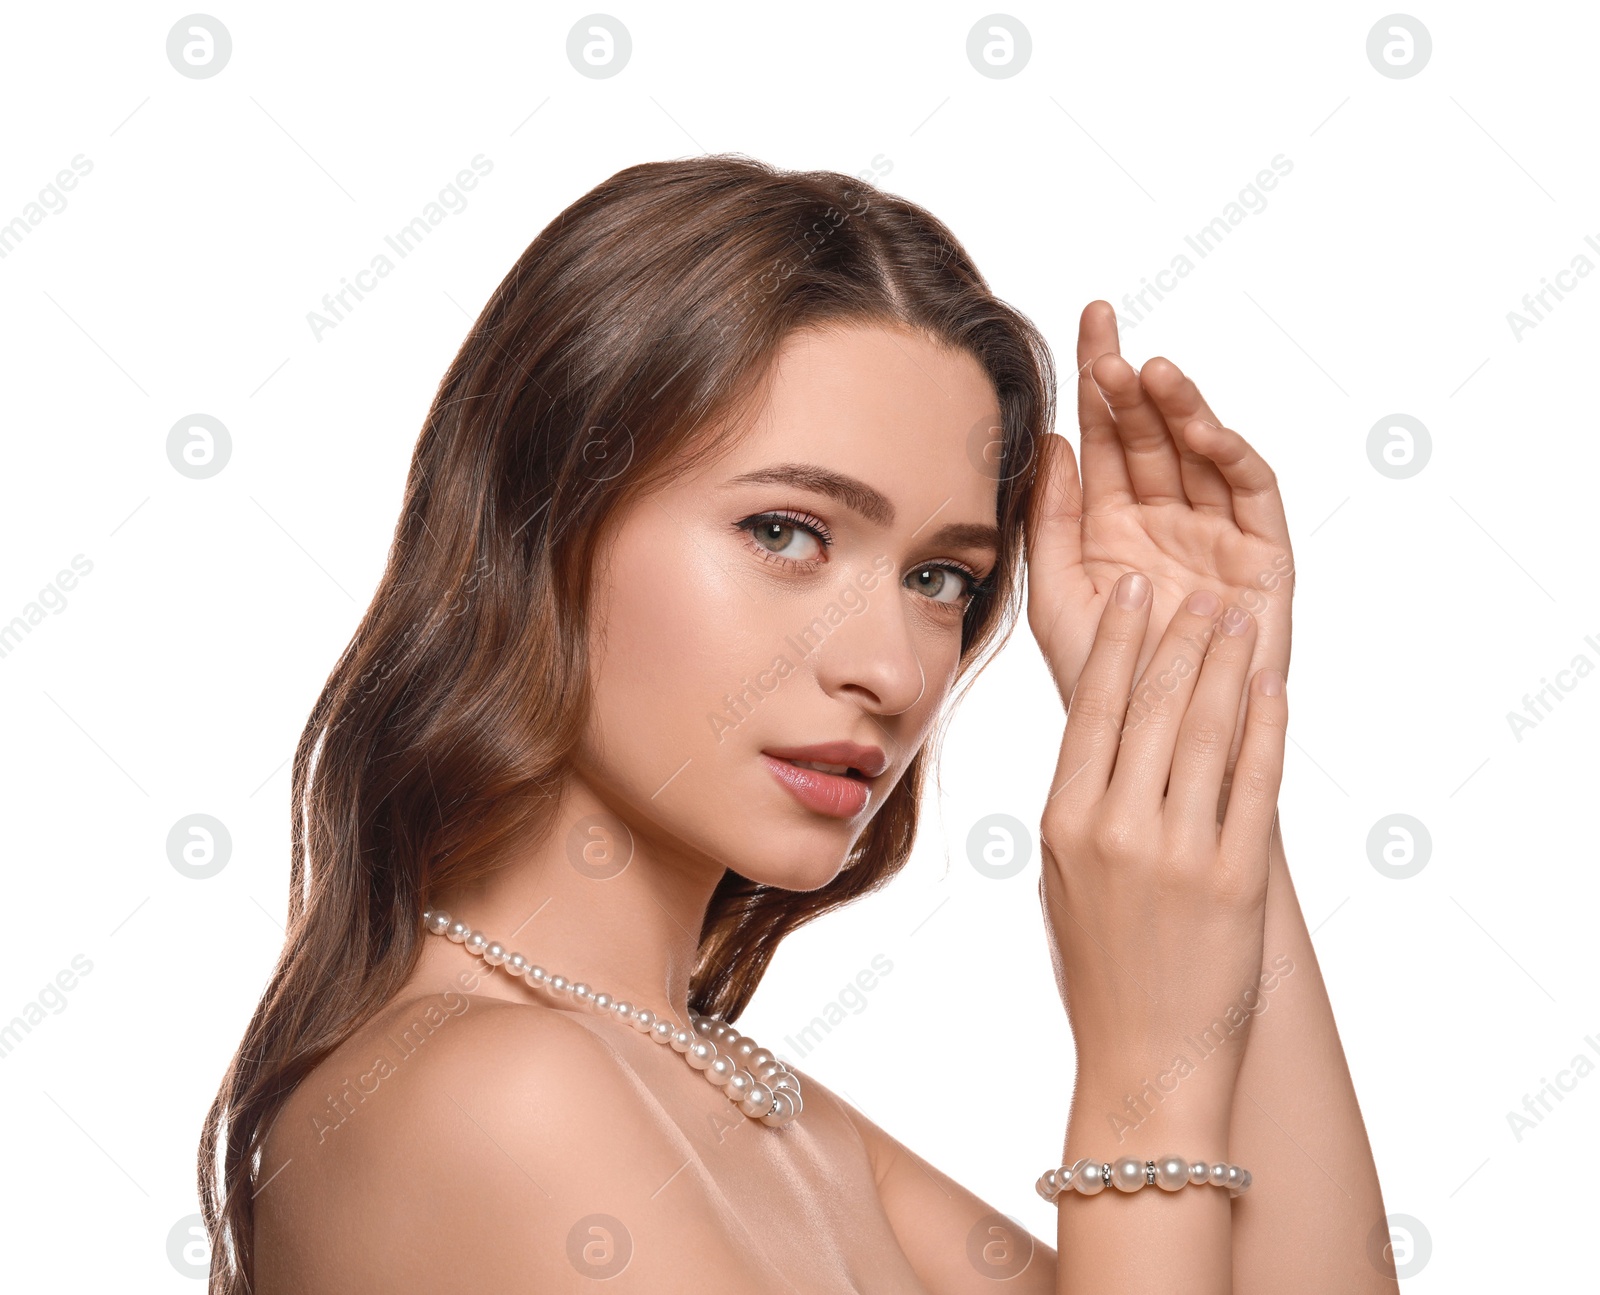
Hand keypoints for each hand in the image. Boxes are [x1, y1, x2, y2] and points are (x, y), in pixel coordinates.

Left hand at [1027, 301, 1294, 791]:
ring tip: (1150, 372)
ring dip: (1179, 408)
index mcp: (1111, 525)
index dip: (1098, 381)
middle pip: (1150, 434)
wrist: (1153, 747)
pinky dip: (1229, 454)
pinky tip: (1199, 426)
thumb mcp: (1055, 596)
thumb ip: (1050, 521)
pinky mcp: (1262, 557)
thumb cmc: (1101, 681)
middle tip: (1110, 341)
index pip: (1103, 438)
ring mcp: (1214, 534)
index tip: (1088, 322)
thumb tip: (1052, 441)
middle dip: (1132, 384)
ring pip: (1199, 452)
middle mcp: (1164, 520)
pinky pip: (1250, 493)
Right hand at [1036, 572, 1286, 1109]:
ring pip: (1205, 733)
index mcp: (1063, 822)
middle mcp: (1116, 829)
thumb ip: (1081, 804)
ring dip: (1225, 666)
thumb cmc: (1098, 969)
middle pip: (1152, 707)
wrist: (1146, 1061)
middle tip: (1200, 592)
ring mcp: (1179, 854)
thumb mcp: (1060, 878)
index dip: (1117, 641)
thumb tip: (1111, 729)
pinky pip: (1255, 785)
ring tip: (1238, 621)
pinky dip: (1266, 728)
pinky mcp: (1236, 881)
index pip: (1092, 707)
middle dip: (1181, 638)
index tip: (1133, 592)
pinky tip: (1273, 687)